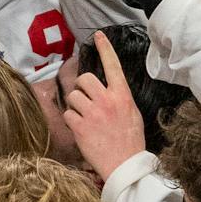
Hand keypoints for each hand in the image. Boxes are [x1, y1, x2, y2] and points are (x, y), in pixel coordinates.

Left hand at [64, 30, 147, 181]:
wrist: (125, 166)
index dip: (105, 48)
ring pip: (73, 96)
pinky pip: (68, 114)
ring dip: (75, 105)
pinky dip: (72, 121)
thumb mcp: (132, 114)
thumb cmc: (131, 141)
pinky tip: (81, 130)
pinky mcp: (80, 126)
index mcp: (123, 95)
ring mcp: (92, 113)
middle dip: (81, 87)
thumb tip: (109, 90)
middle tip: (85, 98)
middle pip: (85, 78)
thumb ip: (120, 99)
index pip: (113, 65)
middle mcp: (107, 100)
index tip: (98, 35)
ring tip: (84, 117)